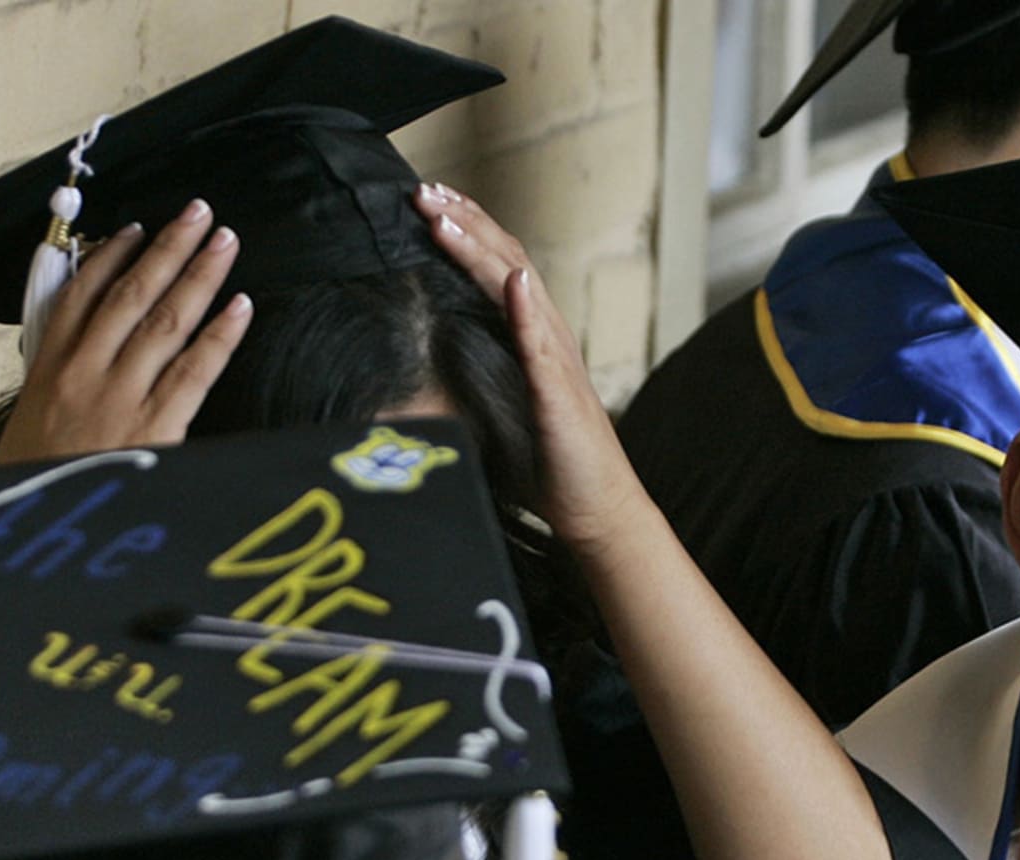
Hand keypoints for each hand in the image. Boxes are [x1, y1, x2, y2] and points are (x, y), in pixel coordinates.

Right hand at [0, 198, 251, 464]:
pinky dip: (218, 334)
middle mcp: (84, 372)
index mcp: (49, 368)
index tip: (137, 230)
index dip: (111, 257)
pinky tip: (238, 305)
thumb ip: (57, 379)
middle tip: (198, 212)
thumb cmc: (37, 484)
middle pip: (130, 294)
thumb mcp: (30, 424)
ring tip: (223, 240)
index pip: (80, 296)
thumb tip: (86, 345)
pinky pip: (195, 369)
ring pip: (164, 320)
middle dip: (167, 249)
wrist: (36, 530)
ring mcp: (120, 396)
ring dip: (198, 275)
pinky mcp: (156, 425)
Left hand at [414, 182, 652, 554]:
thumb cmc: (550, 463)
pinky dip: (527, 311)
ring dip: (483, 250)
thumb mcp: (502, 403)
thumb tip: (430, 346)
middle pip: (506, 260)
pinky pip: (543, 347)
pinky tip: (513, 282)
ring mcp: (557, 362)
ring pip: (520, 290)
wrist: (597, 508)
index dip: (465, 229)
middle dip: (464, 221)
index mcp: (532, 335)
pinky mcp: (560, 395)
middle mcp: (549, 337)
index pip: (497, 265)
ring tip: (445, 220)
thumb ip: (479, 367)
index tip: (426, 201)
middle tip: (422, 191)